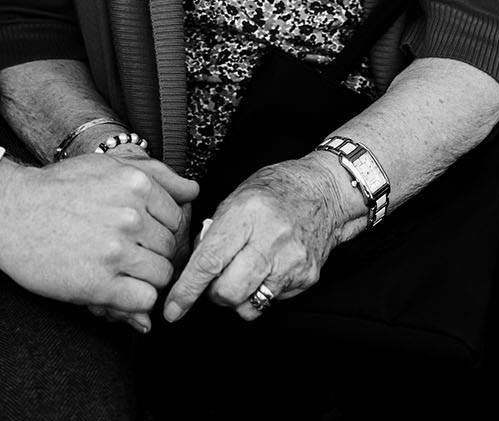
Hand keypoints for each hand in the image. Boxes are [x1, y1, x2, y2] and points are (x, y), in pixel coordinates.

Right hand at [0, 154, 198, 331]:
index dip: (161, 232)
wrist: (8, 211)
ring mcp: (115, 250)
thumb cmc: (56, 189)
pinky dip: (135, 301)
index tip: (141, 237)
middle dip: (153, 256)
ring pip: (161, 276)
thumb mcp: (107, 166)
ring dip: (145, 279)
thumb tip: (194, 191)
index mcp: (136, 184)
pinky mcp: (98, 283)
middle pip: (170, 248)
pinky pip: (143, 300)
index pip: (177, 218)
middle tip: (128, 258)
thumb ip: (156, 175)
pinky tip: (115, 290)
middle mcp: (131, 215)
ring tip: (120, 274)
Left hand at [160, 155, 355, 323]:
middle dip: (213, 293)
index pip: (209, 261)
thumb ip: (213, 233)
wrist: (325, 191)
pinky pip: (271, 301)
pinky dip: (261, 292)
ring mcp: (292, 261)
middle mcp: (272, 238)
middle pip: (228, 291)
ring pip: (249, 305)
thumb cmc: (278, 190)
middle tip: (216, 277)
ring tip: (243, 273)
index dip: (187, 289)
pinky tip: (267, 269)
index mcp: (248, 214)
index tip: (172, 308)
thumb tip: (192, 267)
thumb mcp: (237, 198)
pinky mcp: (306, 277)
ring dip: (237, 296)